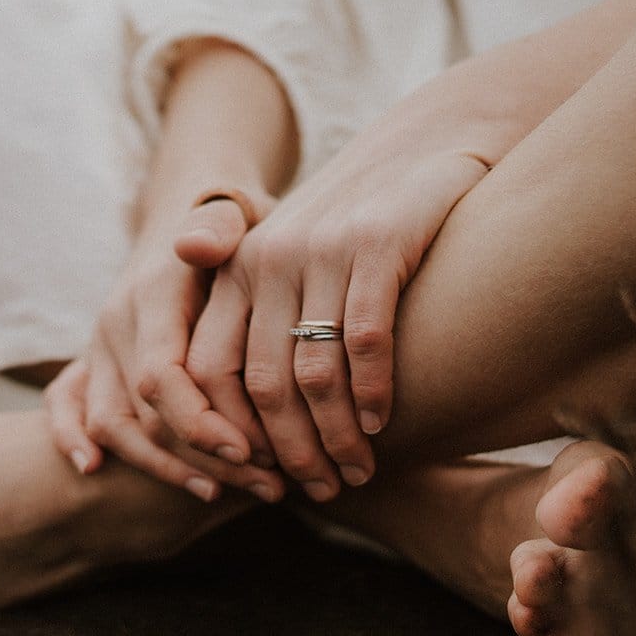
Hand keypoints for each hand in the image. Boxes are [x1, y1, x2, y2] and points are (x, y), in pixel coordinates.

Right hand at [44, 238, 284, 503]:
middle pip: (142, 413)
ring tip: (220, 494)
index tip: (251, 452)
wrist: (190, 207)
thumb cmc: (232, 220)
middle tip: (268, 487)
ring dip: (162, 467)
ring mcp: (100, 343)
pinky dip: (70, 438)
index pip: (162, 377)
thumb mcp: (237, 212)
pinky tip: (94, 472)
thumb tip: (193, 243)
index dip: (200, 423)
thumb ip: (220, 227)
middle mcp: (117, 321)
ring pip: (112, 423)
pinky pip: (67, 404)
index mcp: (151, 294)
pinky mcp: (93, 358)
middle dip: (200, 459)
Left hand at [168, 144, 490, 499]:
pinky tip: (380, 423)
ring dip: (335, 436)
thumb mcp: (298, 266)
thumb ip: (263, 329)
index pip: (209, 372)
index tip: (263, 479)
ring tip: (356, 471)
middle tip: (320, 490)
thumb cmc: (359, 224)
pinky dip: (371, 392)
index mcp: (237, 270)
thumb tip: (230, 418)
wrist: (427, 144)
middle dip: (289, 452)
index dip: (230, 436)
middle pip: (261, 385)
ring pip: (313, 373)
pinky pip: (364, 339)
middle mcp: (267, 259)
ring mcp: (320, 249)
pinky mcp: (375, 242)